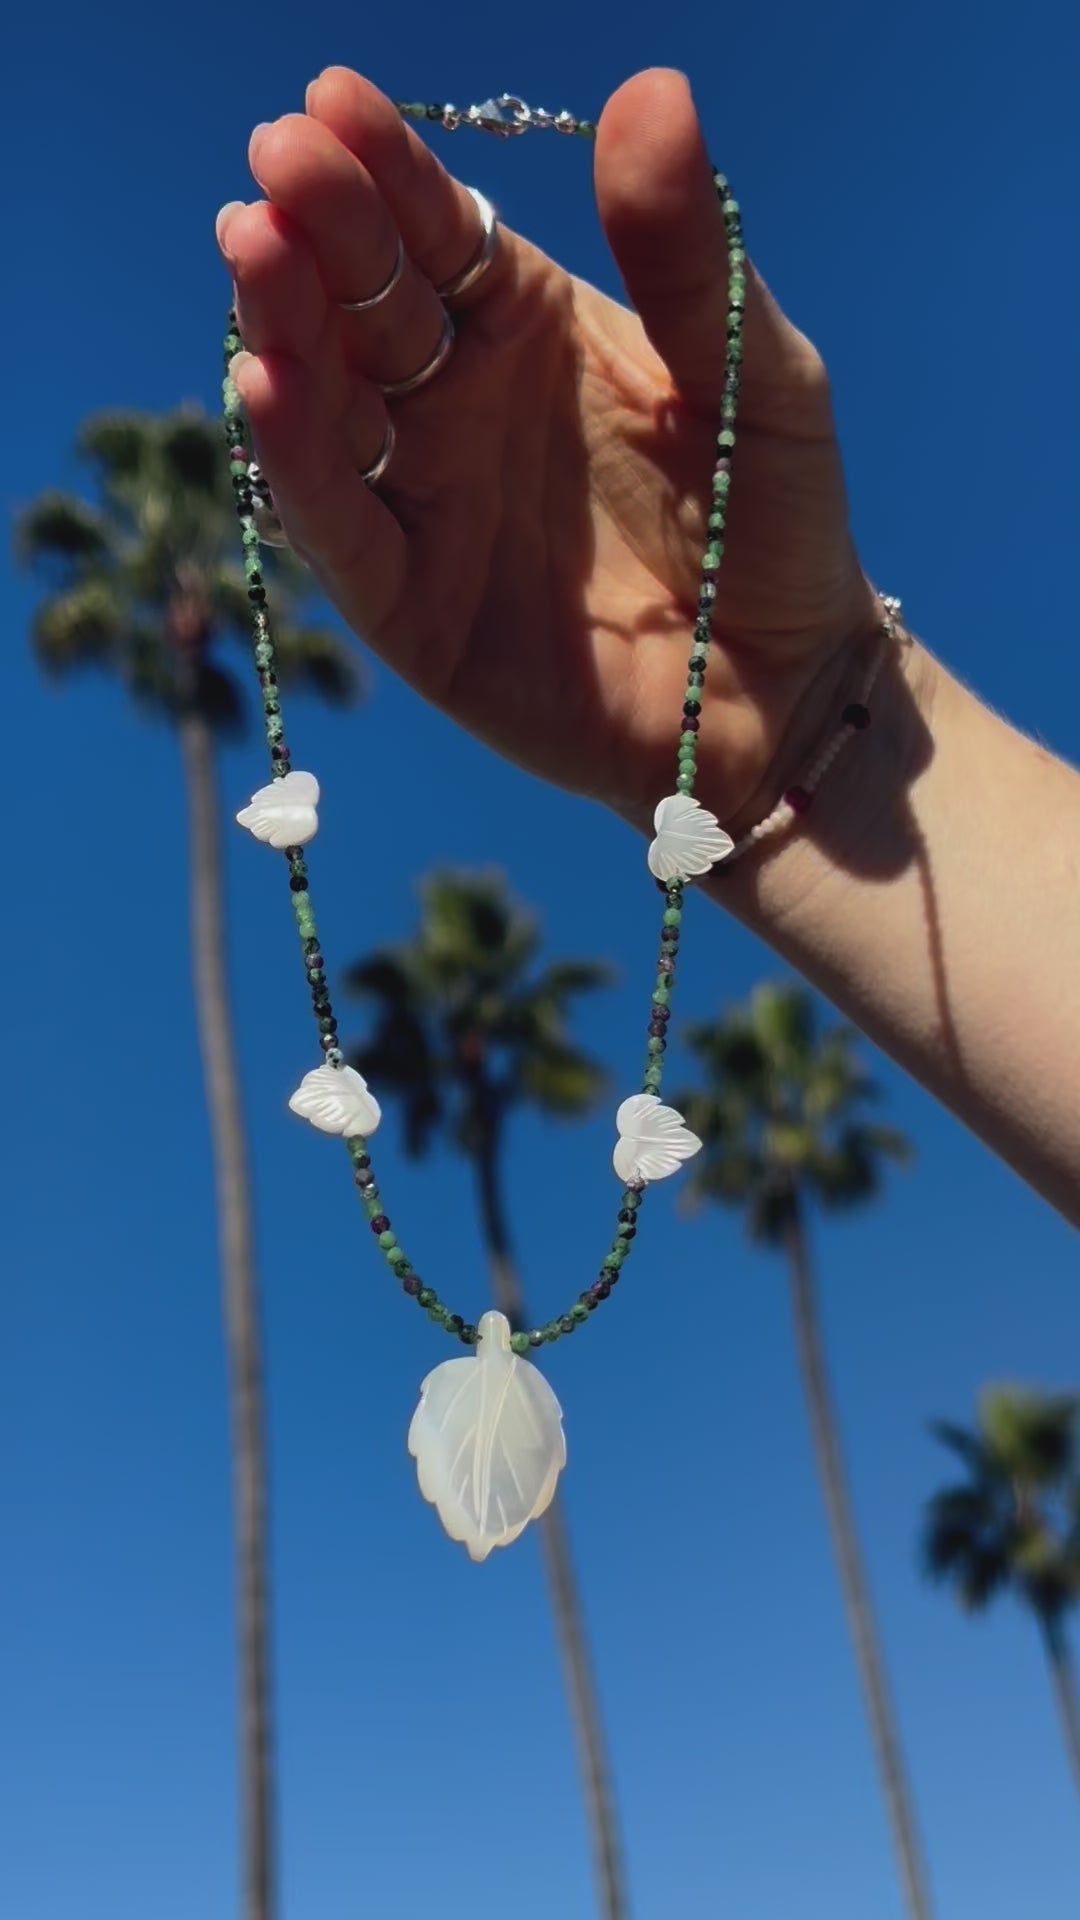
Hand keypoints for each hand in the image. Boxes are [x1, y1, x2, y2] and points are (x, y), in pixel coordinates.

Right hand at [218, 66, 879, 822]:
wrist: (781, 693)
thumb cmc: (775, 525)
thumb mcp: (754, 376)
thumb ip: (690, 257)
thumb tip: (650, 91)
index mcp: (529, 329)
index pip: (438, 233)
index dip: (386, 170)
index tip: (332, 102)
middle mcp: (458, 406)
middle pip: (366, 305)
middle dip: (319, 231)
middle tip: (277, 160)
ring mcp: (426, 504)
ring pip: (331, 405)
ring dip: (285, 327)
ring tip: (255, 249)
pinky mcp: (408, 607)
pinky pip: (340, 527)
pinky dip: (297, 462)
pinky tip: (268, 386)